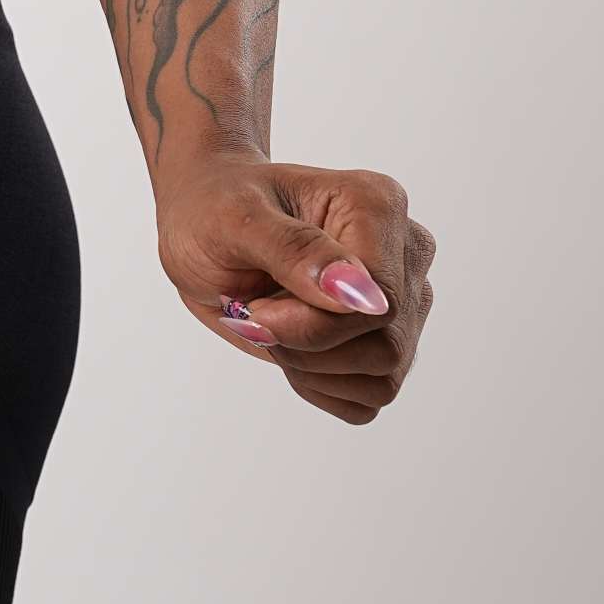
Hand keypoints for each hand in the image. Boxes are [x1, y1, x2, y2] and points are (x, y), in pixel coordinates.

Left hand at [155, 152, 434, 424]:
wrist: (199, 225)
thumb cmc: (212, 208)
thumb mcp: (232, 220)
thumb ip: (294, 250)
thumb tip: (362, 295)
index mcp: (377, 206)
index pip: (379, 301)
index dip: (313, 324)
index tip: (256, 309)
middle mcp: (403, 252)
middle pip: (386, 344)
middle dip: (307, 344)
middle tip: (256, 311)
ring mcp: (402, 300)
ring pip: (383, 377)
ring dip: (310, 366)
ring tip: (272, 321)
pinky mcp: (386, 340)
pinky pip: (368, 397)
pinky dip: (318, 385)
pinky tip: (289, 343)